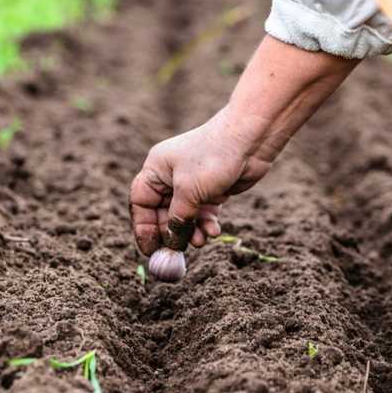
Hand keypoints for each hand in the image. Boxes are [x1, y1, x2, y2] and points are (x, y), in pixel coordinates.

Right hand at [129, 108, 271, 254]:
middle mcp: (171, 176)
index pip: (141, 202)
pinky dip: (206, 224)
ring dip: (191, 231)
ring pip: (185, 216)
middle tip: (177, 253)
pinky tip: (214, 232)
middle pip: (162, 213)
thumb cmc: (213, 158)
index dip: (143, 227)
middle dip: (171, 233)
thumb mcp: (189, 192)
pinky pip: (203, 213)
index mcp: (156, 169)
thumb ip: (178, 220)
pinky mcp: (212, 189)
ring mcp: (192, 183)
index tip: (150, 250)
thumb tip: (171, 243)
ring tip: (201, 241)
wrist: (251, 140)